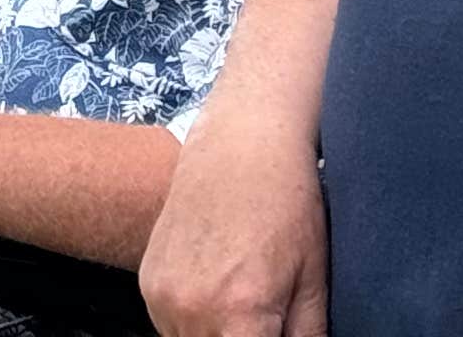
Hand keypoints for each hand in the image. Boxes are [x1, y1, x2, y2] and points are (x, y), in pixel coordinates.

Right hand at [145, 120, 335, 336]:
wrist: (241, 143)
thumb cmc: (286, 205)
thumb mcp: (314, 282)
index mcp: (238, 314)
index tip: (276, 331)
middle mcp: (191, 309)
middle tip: (267, 317)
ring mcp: (162, 295)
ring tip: (242, 305)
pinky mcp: (148, 282)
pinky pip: (170, 326)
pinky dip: (195, 323)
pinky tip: (218, 291)